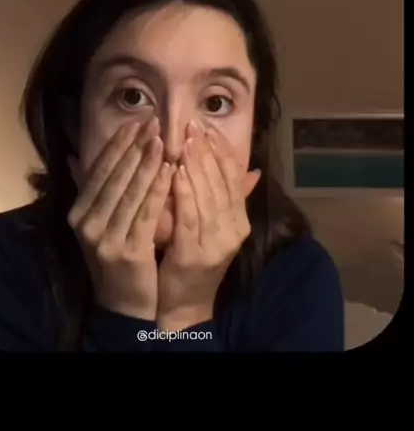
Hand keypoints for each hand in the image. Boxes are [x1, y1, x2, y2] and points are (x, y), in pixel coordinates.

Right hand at [68, 116, 174, 319]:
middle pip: (114, 177)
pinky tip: (170, 171)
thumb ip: (91, 191)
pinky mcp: (127, 251)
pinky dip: (157, 189)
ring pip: (130, 191)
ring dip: (147, 162)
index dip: (118, 144)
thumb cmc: (118, 259)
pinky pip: (146, 213)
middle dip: (134, 147)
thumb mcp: (99, 225)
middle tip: (153, 122)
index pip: (99, 170)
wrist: (125, 305)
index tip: (137, 122)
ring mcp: (105, 239)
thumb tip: (72, 157)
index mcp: (78, 213)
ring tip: (162, 139)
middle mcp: (86, 224)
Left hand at [157, 121, 260, 330]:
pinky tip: (176, 172)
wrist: (185, 306)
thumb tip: (254, 170)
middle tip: (193, 125)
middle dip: (207, 151)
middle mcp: (234, 231)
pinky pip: (190, 217)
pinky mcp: (195, 254)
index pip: (234, 178)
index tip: (207, 126)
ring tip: (185, 141)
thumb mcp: (216, 227)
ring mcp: (216, 244)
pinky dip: (184, 193)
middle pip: (222, 183)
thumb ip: (232, 198)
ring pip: (208, 196)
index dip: (222, 150)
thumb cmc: (195, 261)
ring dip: (196, 166)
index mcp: (240, 221)